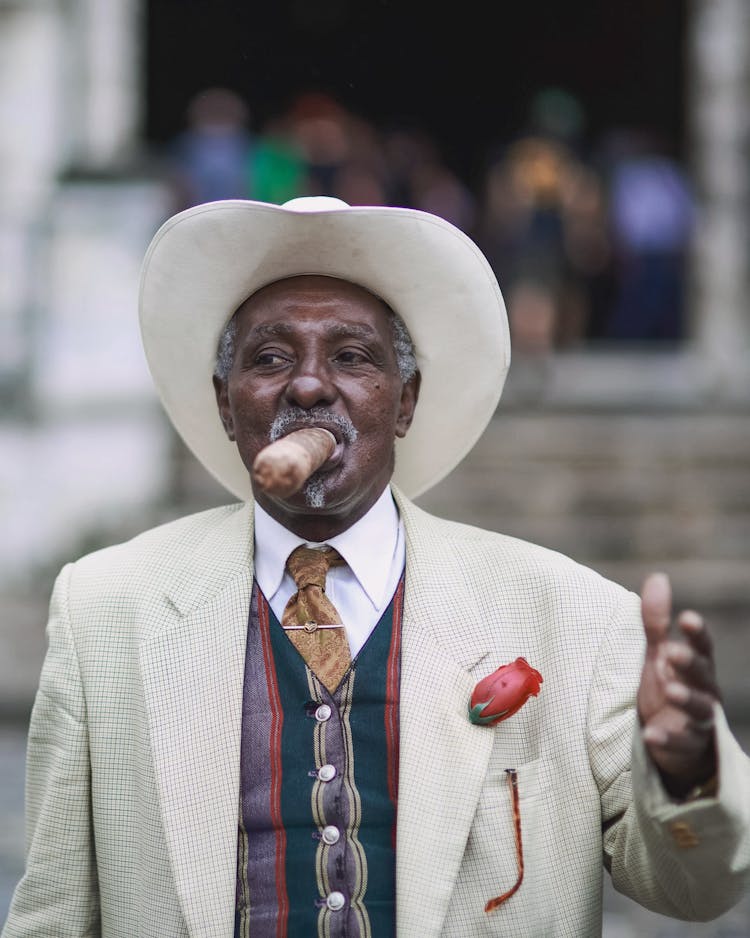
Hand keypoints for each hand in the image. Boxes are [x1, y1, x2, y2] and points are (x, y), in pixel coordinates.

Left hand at [637, 572, 719, 796]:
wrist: (670, 737)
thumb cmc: (666, 684)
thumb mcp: (656, 652)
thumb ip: (655, 620)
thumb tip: (659, 577)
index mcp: (695, 664)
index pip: (702, 645)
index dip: (696, 632)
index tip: (686, 618)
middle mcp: (703, 689)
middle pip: (702, 675)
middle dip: (690, 663)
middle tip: (672, 653)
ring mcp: (698, 720)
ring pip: (700, 710)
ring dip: (686, 700)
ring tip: (669, 691)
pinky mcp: (688, 746)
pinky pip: (681, 744)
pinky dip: (667, 739)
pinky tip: (650, 735)